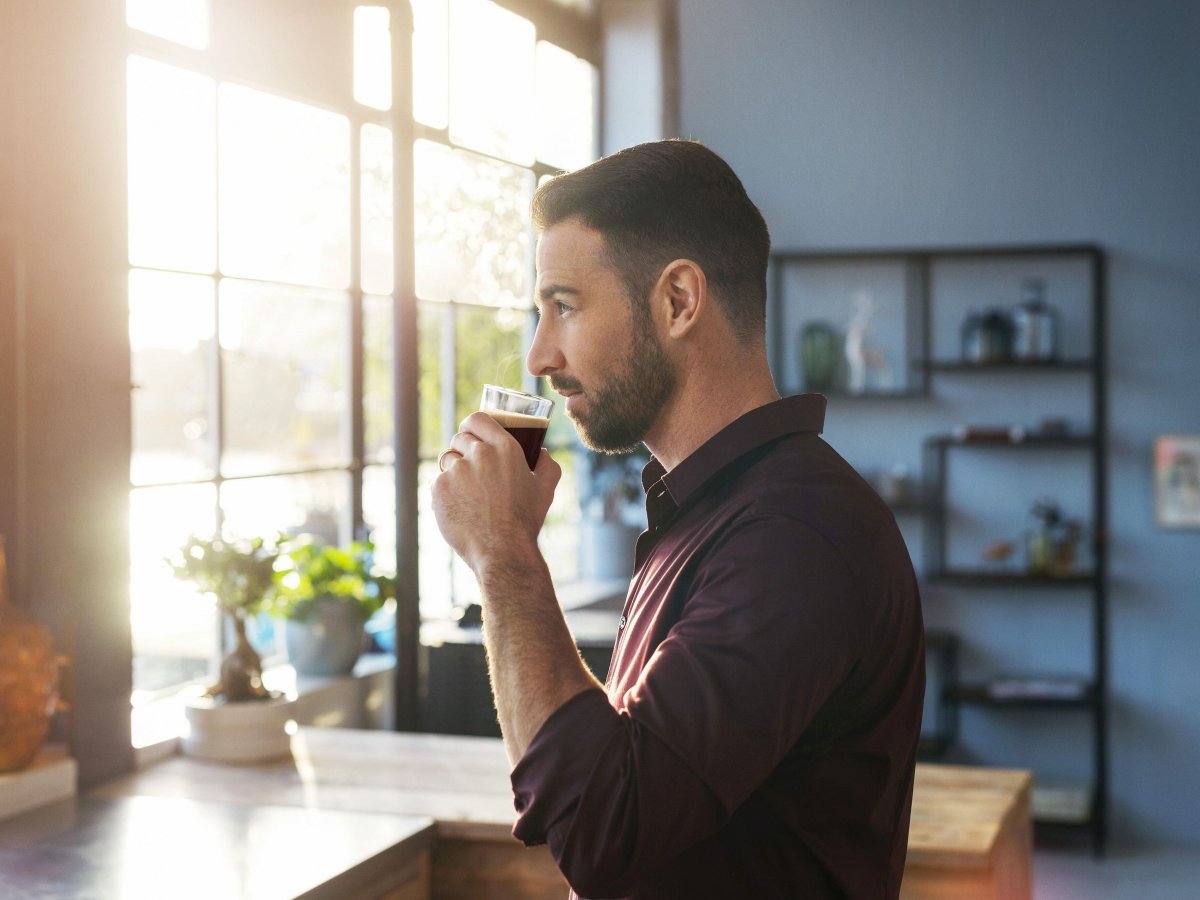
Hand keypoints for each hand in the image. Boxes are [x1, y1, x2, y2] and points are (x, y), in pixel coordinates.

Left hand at [432, 412, 560, 572]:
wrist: (503, 551)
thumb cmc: (525, 521)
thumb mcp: (545, 489)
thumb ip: (547, 465)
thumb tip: (542, 452)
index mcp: (505, 448)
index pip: (478, 419)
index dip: (472, 426)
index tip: (471, 434)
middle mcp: (479, 453)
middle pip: (459, 438)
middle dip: (463, 451)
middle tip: (471, 471)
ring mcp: (456, 470)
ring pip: (446, 460)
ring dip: (453, 471)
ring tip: (467, 493)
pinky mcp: (439, 488)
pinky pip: (437, 482)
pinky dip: (445, 493)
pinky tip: (459, 508)